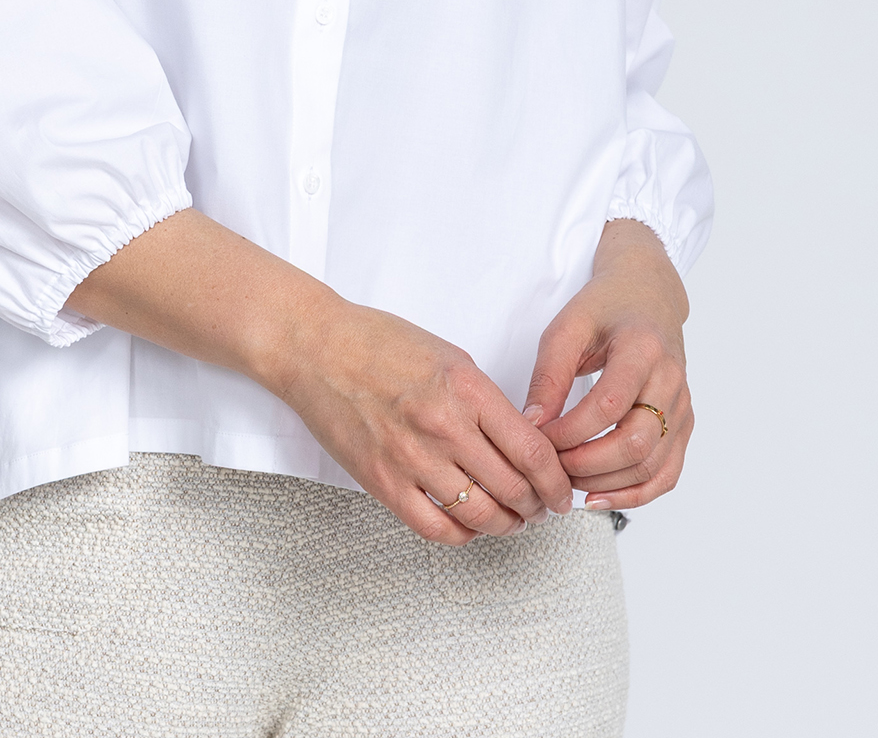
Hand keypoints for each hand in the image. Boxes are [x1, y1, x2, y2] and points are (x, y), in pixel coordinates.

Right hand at [278, 301, 575, 546]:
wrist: (316, 348)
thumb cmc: (378, 343)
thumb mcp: (449, 356)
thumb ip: (486, 401)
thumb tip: (522, 442)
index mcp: (466, 388)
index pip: (533, 451)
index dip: (557, 481)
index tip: (562, 491)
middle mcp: (443, 426)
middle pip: (514, 489)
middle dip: (537, 506)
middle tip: (541, 508)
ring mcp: (411, 458)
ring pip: (481, 515)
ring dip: (506, 525)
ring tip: (511, 520)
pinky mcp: (382, 483)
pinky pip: (435, 528)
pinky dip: (462, 535)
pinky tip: (469, 526)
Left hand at [523, 218, 693, 512]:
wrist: (648, 296)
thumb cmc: (603, 308)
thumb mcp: (566, 327)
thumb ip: (549, 375)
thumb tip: (532, 425)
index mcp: (642, 348)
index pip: (609, 405)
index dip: (571, 431)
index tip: (539, 437)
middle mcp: (671, 380)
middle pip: (636, 443)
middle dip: (587, 464)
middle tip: (551, 467)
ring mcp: (682, 407)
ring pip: (652, 465)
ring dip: (606, 484)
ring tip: (567, 481)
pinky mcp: (683, 426)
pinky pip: (666, 474)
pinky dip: (634, 494)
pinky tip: (597, 497)